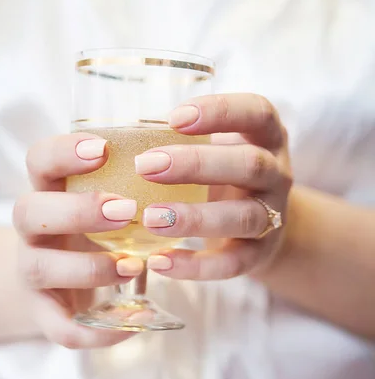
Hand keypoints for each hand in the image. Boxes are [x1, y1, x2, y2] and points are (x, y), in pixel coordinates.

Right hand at [13, 133, 142, 347]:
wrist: (66, 279)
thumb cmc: (100, 228)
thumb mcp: (111, 198)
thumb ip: (135, 180)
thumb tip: (186, 156)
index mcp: (50, 191)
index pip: (39, 161)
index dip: (64, 152)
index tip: (103, 149)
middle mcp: (34, 229)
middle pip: (29, 212)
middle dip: (77, 210)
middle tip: (126, 210)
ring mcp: (34, 272)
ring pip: (39, 268)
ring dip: (87, 267)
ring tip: (134, 266)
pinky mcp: (46, 313)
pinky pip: (60, 328)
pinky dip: (96, 331)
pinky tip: (134, 324)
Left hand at [138, 93, 291, 279]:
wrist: (258, 225)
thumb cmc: (221, 174)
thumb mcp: (214, 147)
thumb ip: (180, 138)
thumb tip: (102, 137)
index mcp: (265, 137)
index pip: (257, 113)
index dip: (220, 112)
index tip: (174, 117)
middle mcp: (276, 173)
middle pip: (249, 164)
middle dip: (197, 165)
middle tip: (145, 166)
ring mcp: (273, 216)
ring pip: (243, 217)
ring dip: (195, 218)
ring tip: (150, 219)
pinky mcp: (259, 254)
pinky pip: (233, 263)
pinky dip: (196, 266)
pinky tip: (159, 262)